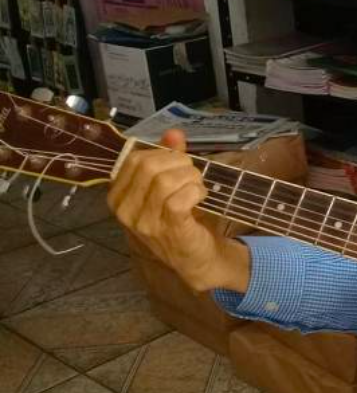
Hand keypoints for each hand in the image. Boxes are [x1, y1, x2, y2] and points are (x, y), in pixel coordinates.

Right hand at [107, 130, 250, 292]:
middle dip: (178, 163)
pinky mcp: (169, 230)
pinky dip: (196, 191)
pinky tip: (200, 197)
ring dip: (190, 177)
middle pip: (148, 167)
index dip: (160, 154)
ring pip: (165, 181)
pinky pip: (180, 199)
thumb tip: (173, 133)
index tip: (178, 162)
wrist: (195, 259)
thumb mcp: (169, 186)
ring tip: (197, 187)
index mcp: (119, 198)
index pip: (132, 160)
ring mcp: (145, 223)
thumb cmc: (179, 220)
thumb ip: (168, 159)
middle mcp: (126, 211)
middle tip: (192, 174)